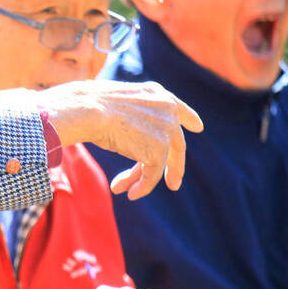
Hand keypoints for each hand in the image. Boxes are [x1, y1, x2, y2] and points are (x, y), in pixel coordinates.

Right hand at [38, 79, 202, 199]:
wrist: (89, 110)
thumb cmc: (91, 106)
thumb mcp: (118, 104)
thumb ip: (132, 116)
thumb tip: (131, 136)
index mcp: (156, 94)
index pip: (178, 109)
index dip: (189, 118)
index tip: (198, 127)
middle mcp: (167, 111)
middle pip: (176, 144)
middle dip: (174, 167)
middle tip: (174, 184)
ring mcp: (165, 131)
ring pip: (158, 163)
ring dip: (142, 180)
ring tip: (130, 193)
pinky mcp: (158, 151)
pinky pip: (151, 176)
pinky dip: (142, 187)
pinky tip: (131, 194)